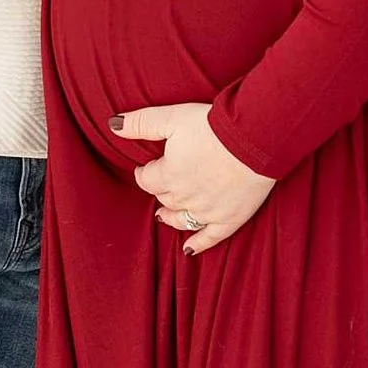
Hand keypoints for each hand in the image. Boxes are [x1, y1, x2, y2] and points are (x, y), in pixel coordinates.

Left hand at [111, 102, 274, 254]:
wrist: (255, 139)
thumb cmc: (214, 126)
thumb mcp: (173, 117)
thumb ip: (141, 122)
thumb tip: (113, 125)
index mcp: (168, 175)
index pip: (146, 179)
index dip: (146, 172)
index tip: (147, 167)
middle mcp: (185, 198)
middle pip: (164, 198)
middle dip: (160, 190)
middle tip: (163, 182)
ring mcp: (207, 211)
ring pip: (181, 220)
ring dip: (170, 217)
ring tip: (163, 215)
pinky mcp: (230, 219)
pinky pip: (210, 237)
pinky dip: (198, 244)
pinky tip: (189, 249)